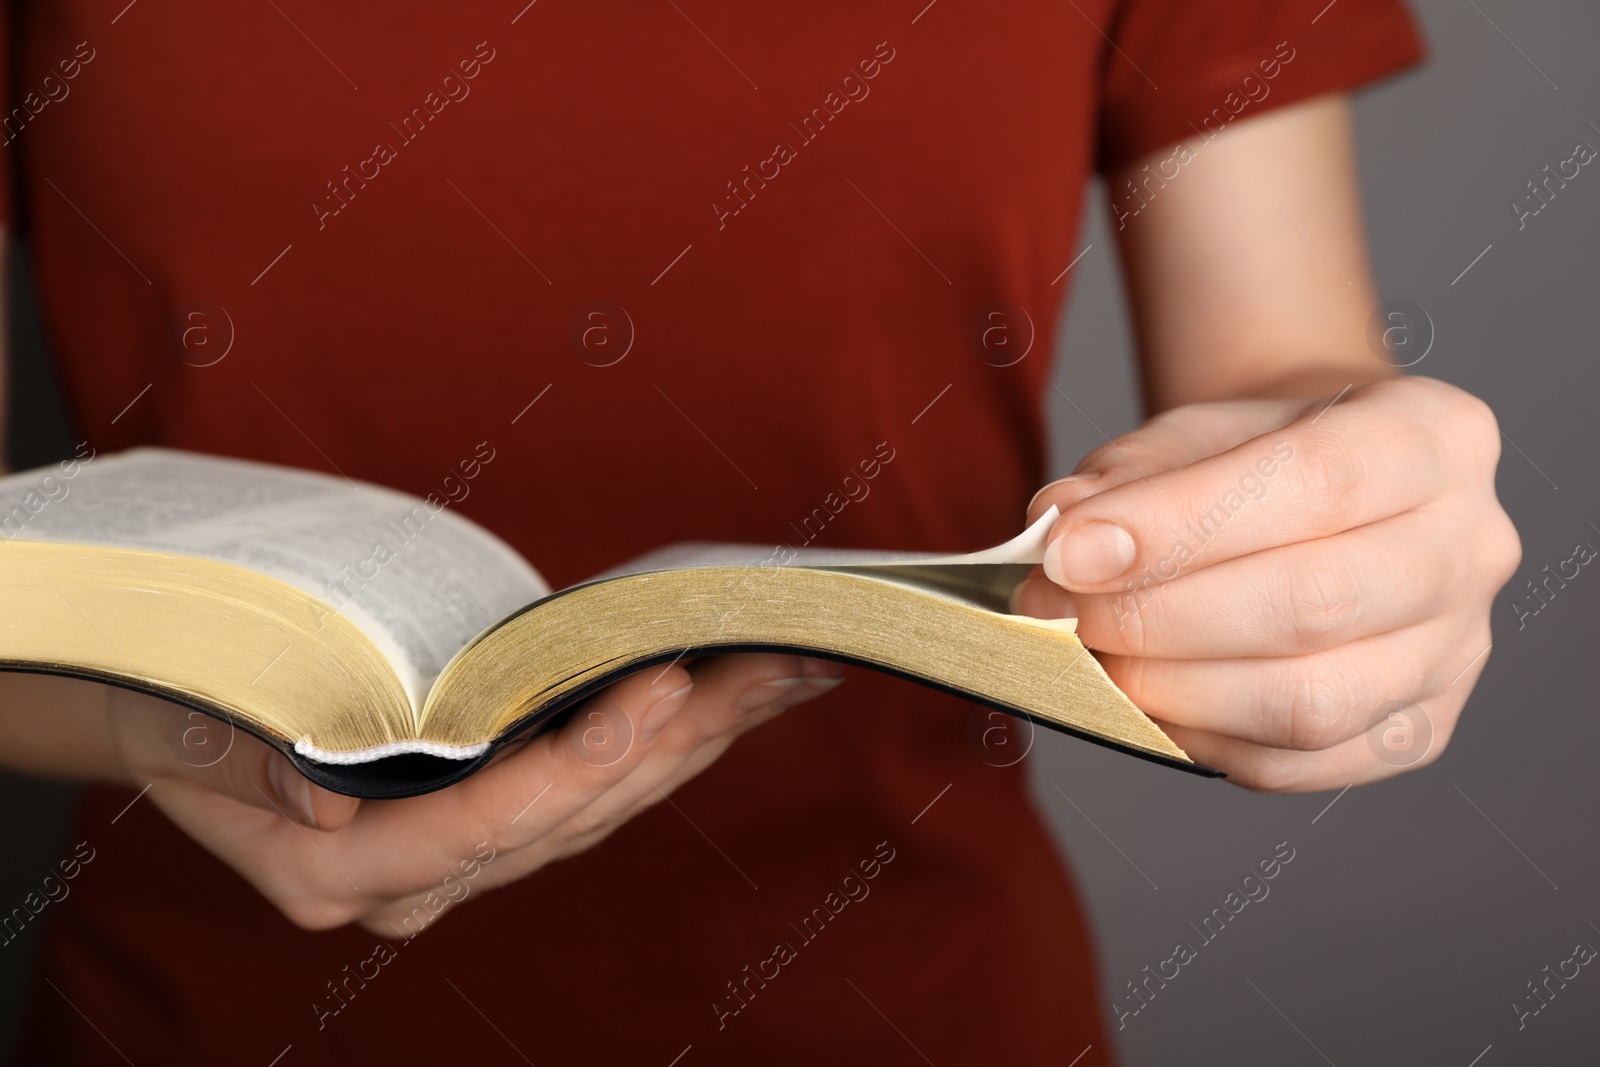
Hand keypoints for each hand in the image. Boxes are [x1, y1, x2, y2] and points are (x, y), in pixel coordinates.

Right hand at [103, 653, 843, 930]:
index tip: (659, 685)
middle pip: (573, 817)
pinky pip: (597, 790)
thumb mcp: (188, 731)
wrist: (172, 725)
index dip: (580, 759)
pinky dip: (668, 740)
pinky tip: (733, 695)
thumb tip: (326, 798)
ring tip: (787, 671)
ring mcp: (461, 861)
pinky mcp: (491, 824)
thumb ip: (248, 768)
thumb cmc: (180, 711)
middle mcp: (415, 882)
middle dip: (680, 740)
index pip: (487, 822)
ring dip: (701, 739)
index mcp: (339, 870)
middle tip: (770, 664)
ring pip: (605, 808)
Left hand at [1016, 377, 1520, 791]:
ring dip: (1175, 692)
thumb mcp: (1187, 434)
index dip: (1177, 525)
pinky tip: (1145, 704)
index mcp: (1433, 437)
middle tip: (1060, 614)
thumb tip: (1057, 540)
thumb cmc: (1255, 460)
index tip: (1068, 553)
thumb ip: (1122, 480)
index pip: (1311, 481)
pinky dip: (1204, 740)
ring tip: (1096, 662)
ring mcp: (1456, 650)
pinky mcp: (1418, 730)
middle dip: (1161, 617)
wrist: (1326, 492)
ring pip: (1311, 701)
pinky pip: (1301, 763)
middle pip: (1315, 603)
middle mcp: (1470, 546)